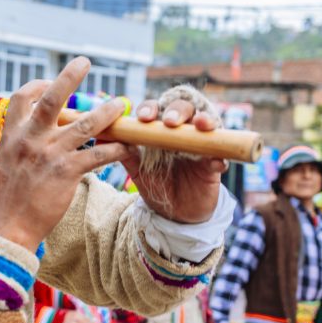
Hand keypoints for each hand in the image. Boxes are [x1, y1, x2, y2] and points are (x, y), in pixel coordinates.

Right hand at [0, 57, 133, 251]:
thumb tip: (36, 131)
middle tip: (85, 61)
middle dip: (69, 77)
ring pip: (84, 124)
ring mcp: (49, 154)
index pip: (22, 98)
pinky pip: (98, 154)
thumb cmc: (10, 198)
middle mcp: (29, 139)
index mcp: (12, 135)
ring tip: (121, 105)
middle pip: (51, 99)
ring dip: (106, 113)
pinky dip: (116, 150)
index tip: (51, 84)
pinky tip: (127, 148)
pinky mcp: (67, 172)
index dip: (38, 86)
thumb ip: (21, 143)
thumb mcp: (7, 162)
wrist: (10, 227)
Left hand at [128, 93, 227, 222]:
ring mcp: (200, 146)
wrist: (174, 214)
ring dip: (205, 120)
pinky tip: (215, 161)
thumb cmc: (156, 185)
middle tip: (169, 122)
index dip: (151, 108)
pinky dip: (219, 156)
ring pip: (208, 123)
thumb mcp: (137, 170)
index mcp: (161, 130)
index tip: (142, 117)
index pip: (157, 109)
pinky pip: (221, 155)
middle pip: (184, 108)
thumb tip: (100, 136)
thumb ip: (124, 153)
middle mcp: (182, 132)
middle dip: (177, 110)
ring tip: (200, 125)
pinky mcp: (214, 164)